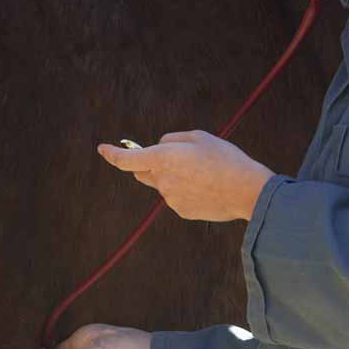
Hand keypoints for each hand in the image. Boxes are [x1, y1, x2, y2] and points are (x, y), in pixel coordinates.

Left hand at [97, 130, 274, 221]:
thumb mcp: (199, 137)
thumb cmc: (224, 159)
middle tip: (175, 159)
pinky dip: (186, 191)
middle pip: (143, 172)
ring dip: (175, 177)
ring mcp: (170, 198)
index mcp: (163, 158)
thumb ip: (172, 140)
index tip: (102, 149)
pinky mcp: (181, 211)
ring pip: (164, 184)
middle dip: (150, 164)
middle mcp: (162, 180)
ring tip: (204, 173)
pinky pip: (177, 197)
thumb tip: (159, 147)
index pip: (127, 160)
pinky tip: (207, 187)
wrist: (245, 190)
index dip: (112, 154)